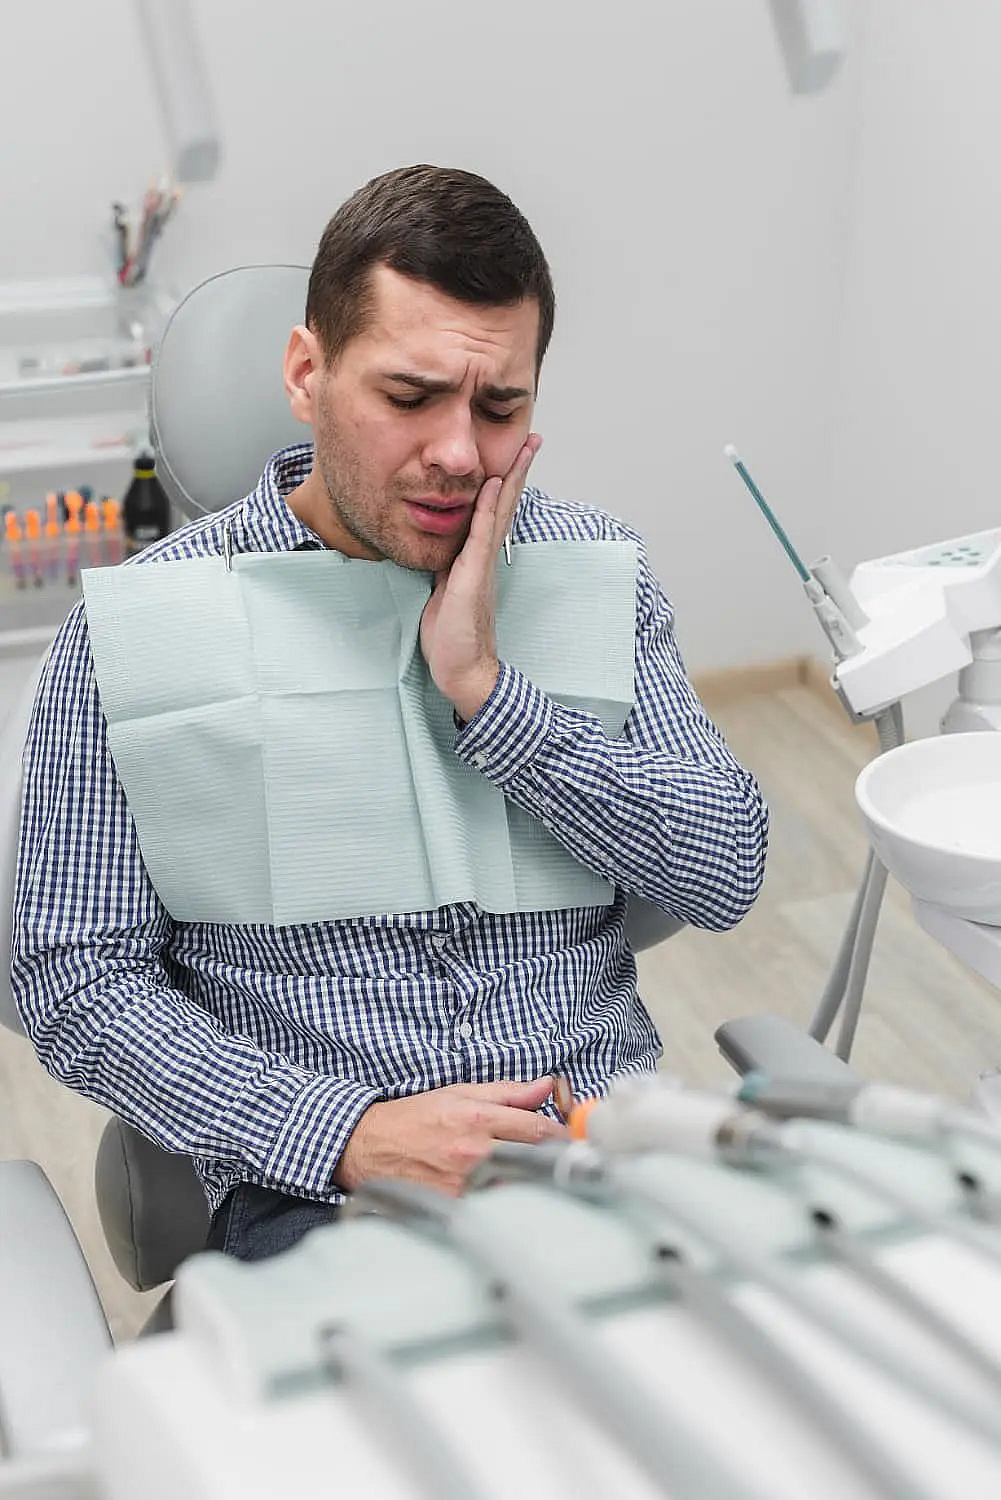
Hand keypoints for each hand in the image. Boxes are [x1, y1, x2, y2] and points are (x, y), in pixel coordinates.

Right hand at [333, 1077, 564, 1195]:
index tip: (570, 1139)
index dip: (562, 1136)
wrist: (368, 1146)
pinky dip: (503, 1201)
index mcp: (477, 1119)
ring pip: (516, 1187)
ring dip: (530, 1183)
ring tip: (535, 1181)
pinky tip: (505, 1197)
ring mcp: (463, 1183)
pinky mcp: (452, 1206)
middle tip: (561, 1162)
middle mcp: (472, 1151)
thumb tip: (544, 1087)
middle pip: (533, 1161)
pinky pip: (491, 1206)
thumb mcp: (459, 1093)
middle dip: (551, 1161)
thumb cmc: (413, 1118)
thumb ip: (506, 1092)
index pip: (538, 1130)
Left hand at [420, 435, 542, 721]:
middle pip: (505, 506)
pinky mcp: (473, 578)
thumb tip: (440, 551)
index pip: (493, 514)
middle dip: (519, 471)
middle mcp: (485, 558)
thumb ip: (446, 569)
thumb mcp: (443, 593)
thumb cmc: (452, 639)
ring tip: (525, 449)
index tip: (515, 456)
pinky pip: (481, 537)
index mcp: (477, 560)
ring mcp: (482, 566)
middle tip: (534, 440)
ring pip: (499, 514)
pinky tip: (494, 485)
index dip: (504, 484)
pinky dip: (489, 509)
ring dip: (512, 479)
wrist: (463, 671)